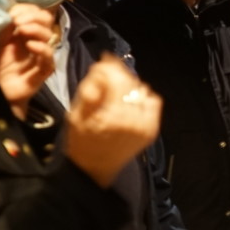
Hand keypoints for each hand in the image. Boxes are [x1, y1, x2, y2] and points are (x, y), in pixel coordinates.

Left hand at [0, 4, 56, 117]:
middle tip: (19, 21)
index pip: (36, 13)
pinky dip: (41, 48)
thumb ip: (5, 28)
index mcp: (26, 32)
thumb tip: (13, 13)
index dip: (27, 10)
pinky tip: (29, 45)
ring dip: (35, 29)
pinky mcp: (44, 69)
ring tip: (21, 30)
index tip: (13, 13)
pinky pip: (49, 56)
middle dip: (33, 16)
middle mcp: (37, 40)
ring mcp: (42, 54)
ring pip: (49, 35)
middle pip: (46, 20)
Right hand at [65, 55, 161, 187]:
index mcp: (112, 116)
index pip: (117, 78)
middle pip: (130, 82)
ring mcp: (146, 125)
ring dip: (129, 86)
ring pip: (142, 89)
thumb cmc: (81, 141)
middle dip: (117, 75)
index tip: (103, 61)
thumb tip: (101, 66)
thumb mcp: (76, 113)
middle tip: (106, 78)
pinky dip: (142, 97)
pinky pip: (153, 101)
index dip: (109, 67)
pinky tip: (129, 102)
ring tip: (116, 94)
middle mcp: (133, 120)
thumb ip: (90, 88)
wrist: (95, 168)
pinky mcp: (152, 129)